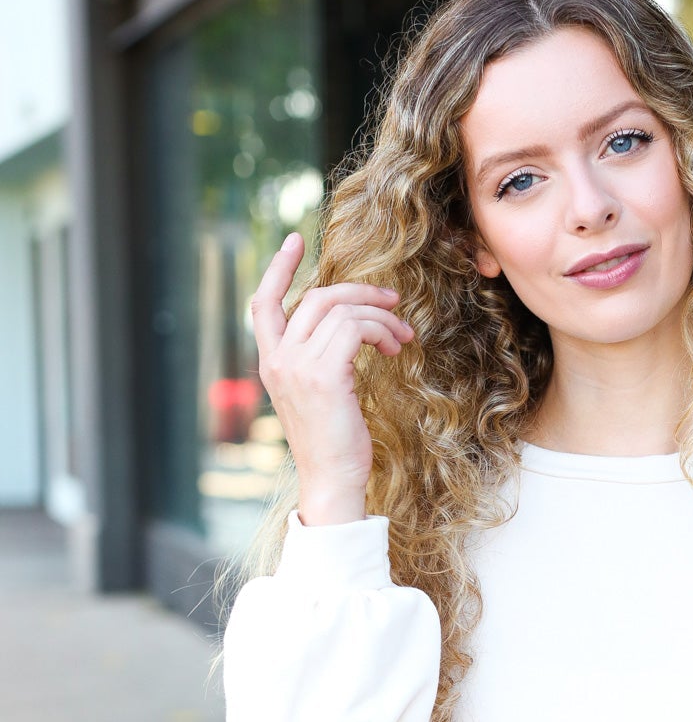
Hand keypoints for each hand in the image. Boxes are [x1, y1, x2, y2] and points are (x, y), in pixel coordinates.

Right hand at [249, 232, 414, 524]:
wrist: (332, 481)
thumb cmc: (333, 444)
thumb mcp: (319, 396)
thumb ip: (320, 361)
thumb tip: (350, 329)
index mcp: (271, 363)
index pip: (263, 303)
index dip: (278, 268)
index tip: (295, 240)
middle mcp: (278, 360)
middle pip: (316, 297)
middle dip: (360, 292)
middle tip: (393, 302)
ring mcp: (297, 366)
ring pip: (341, 310)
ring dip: (380, 317)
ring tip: (401, 338)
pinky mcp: (323, 375)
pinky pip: (355, 328)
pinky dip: (381, 331)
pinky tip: (394, 349)